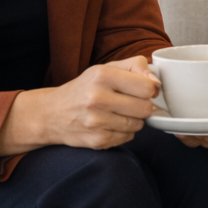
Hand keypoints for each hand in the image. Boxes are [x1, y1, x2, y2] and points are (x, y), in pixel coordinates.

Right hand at [0, 56, 161, 156]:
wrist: (51, 114)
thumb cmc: (84, 89)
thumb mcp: (105, 68)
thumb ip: (135, 67)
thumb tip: (156, 82)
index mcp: (102, 75)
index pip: (147, 87)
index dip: (150, 89)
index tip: (143, 90)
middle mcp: (98, 98)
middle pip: (146, 108)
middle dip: (142, 106)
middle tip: (129, 103)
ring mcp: (97, 121)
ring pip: (139, 125)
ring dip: (133, 120)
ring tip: (116, 113)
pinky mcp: (98, 140)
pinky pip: (128, 138)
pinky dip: (123, 132)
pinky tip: (109, 124)